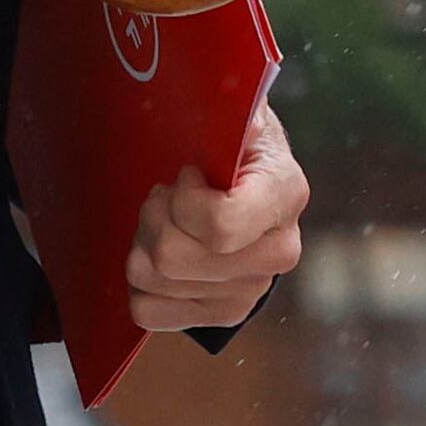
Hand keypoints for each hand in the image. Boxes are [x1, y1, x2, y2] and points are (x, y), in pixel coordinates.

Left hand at [128, 103, 306, 333]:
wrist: (240, 188)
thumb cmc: (231, 147)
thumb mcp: (235, 114)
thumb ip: (240, 109)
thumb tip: (248, 123)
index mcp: (285, 195)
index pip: (221, 225)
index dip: (184, 199)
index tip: (186, 174)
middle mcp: (277, 252)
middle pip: (175, 257)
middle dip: (155, 217)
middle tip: (164, 196)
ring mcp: (250, 291)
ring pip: (155, 280)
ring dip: (144, 243)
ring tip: (164, 220)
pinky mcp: (221, 316)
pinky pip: (147, 312)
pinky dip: (141, 283)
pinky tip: (160, 253)